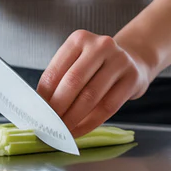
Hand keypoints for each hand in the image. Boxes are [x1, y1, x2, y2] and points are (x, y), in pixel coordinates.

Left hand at [37, 31, 153, 136]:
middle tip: (48, 126)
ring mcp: (119, 60)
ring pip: (90, 96)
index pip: (55, 71)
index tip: (36, 114)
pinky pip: (108, 107)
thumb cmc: (97, 65)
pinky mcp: (132, 78)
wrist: (134, 60)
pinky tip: (79, 131)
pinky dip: (90, 123)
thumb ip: (60, 80)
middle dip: (57, 108)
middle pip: (73, 82)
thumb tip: (40, 108)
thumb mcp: (78, 62)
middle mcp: (100, 45)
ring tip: (62, 132)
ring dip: (72, 118)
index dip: (44, 96)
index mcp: (79, 39)